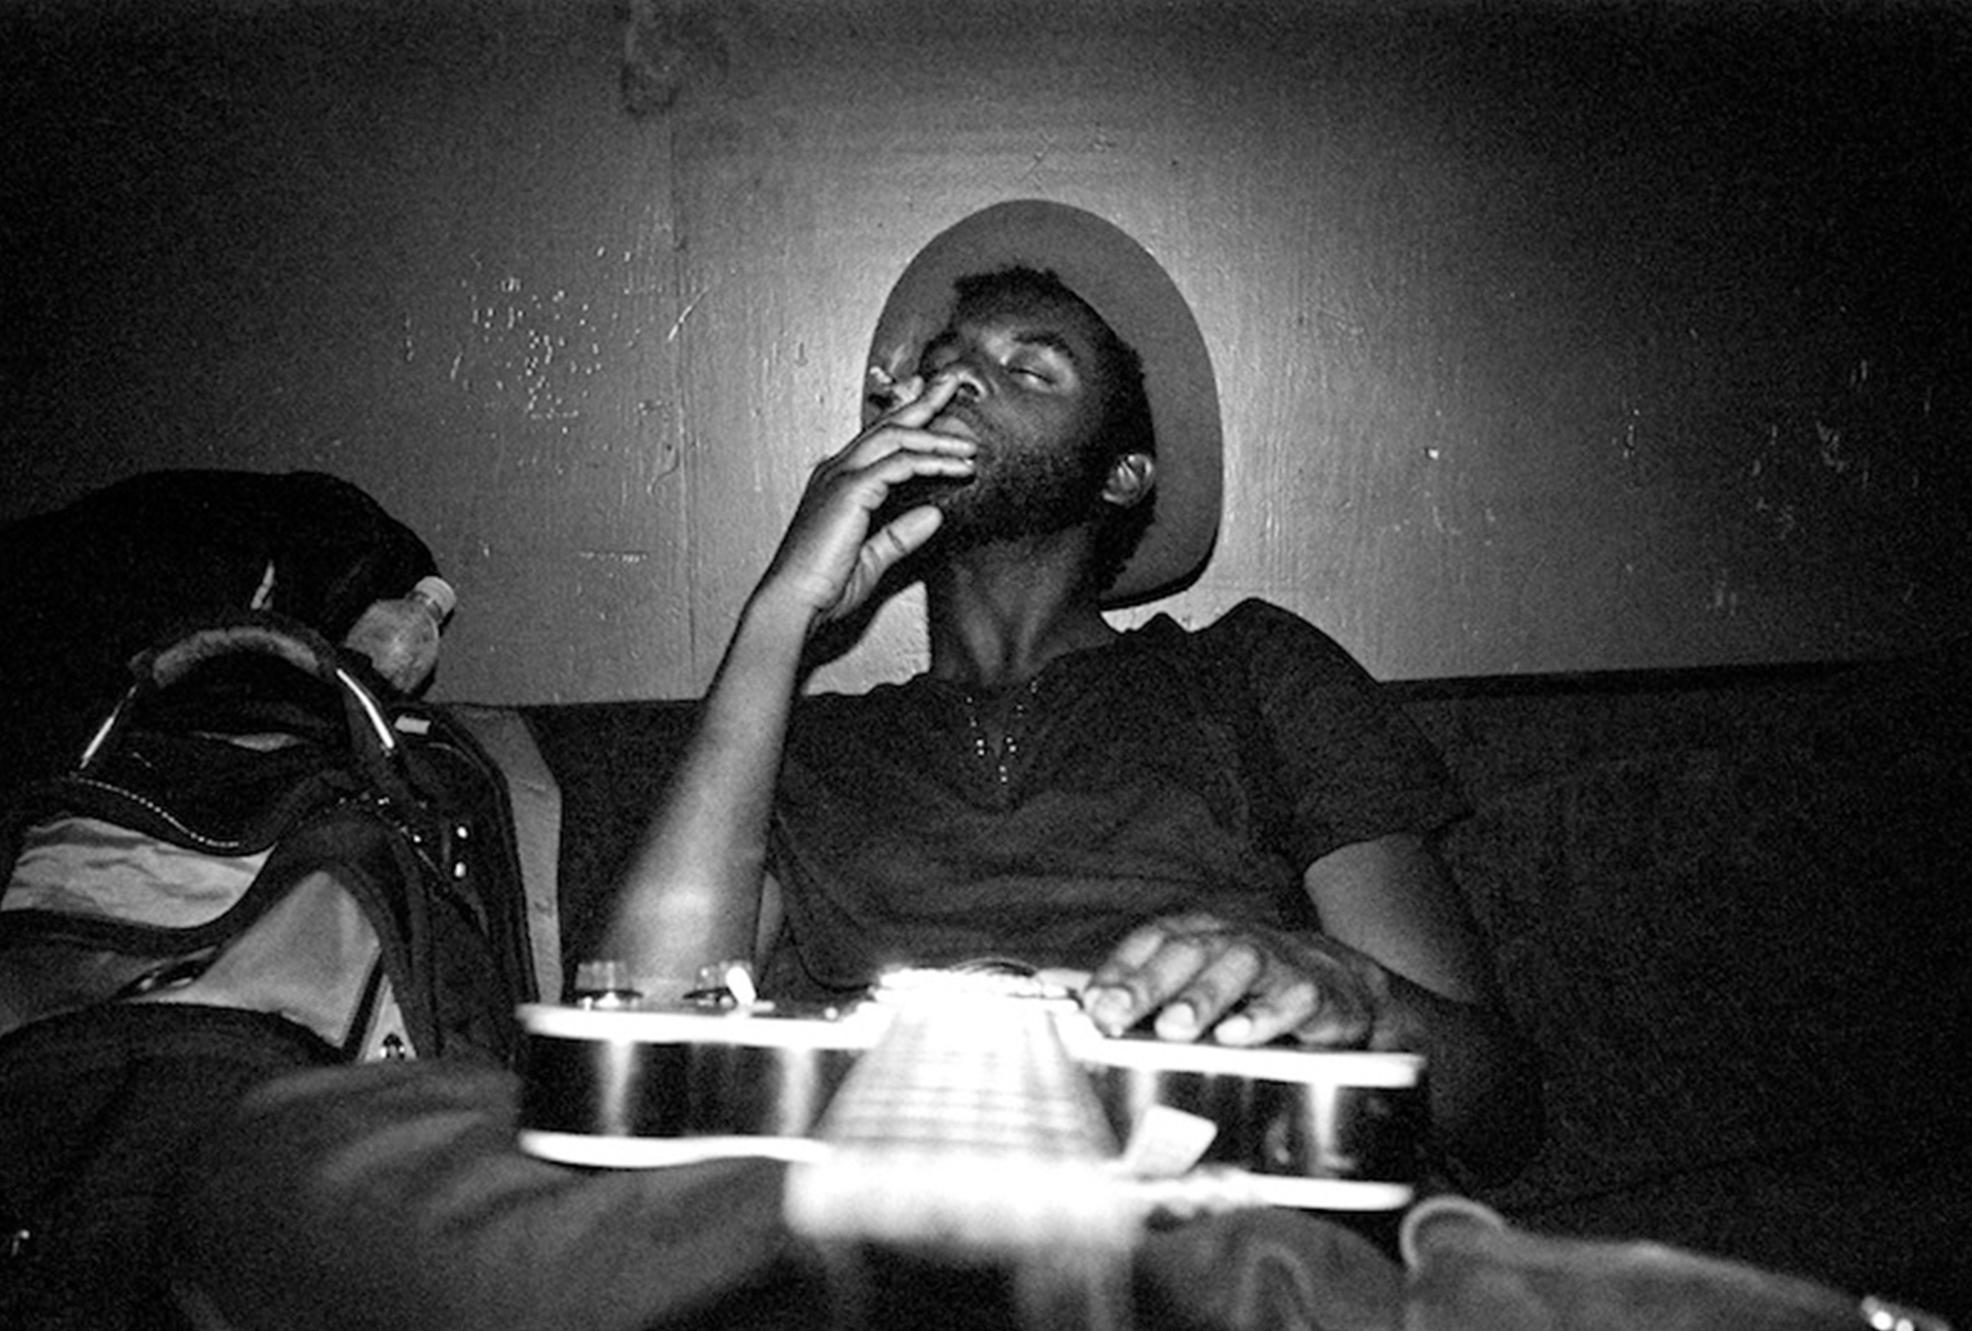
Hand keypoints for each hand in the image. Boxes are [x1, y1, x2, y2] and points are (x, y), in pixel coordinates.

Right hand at [757, 372, 974, 624]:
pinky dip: (933, 462)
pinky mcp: (851, 490)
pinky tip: (958, 467)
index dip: (909, 418)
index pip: (878, 439)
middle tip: (952, 384)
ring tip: (970, 441)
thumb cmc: (822, 586)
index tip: (936, 405)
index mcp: (837, 482)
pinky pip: (901, 464)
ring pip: (897, 438)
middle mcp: (836, 471)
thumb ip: (901, 534)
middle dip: (923, 403)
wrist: (793, 602)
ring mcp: (841, 477)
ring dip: (938, 435)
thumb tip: (932, 515)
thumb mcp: (872, 557)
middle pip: (888, 425)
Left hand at [1080, 912, 1392, 1047]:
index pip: (1153, 939)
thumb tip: (1082, 1007)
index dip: (1120, 968)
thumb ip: (1149, 997)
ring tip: (1174, 1028)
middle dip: (1148, 982)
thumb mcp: (1202, 987)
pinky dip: (1264, 1016)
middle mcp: (1234, 940)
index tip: (1093, 1004)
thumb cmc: (1254, 990)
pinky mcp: (1316, 991)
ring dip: (1202, 996)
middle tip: (1116, 1013)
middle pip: (1188, 949)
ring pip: (1237, 964)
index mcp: (1201, 935)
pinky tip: (1237, 1036)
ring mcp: (1276, 961)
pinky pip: (1292, 998)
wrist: (1342, 988)